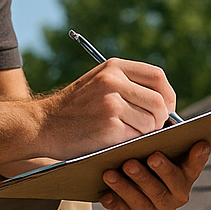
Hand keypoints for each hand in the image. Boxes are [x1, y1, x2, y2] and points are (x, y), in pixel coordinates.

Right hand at [39, 58, 175, 158]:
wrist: (42, 125)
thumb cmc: (74, 109)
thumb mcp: (98, 83)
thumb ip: (128, 84)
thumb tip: (166, 102)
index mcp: (113, 67)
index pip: (157, 76)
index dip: (168, 95)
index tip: (167, 109)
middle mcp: (113, 81)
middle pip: (159, 102)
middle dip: (160, 119)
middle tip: (150, 129)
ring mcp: (111, 103)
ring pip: (151, 122)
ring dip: (144, 133)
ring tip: (125, 134)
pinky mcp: (109, 126)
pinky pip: (137, 136)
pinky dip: (131, 142)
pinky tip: (114, 140)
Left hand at [99, 141, 209, 209]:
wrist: (135, 182)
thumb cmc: (149, 155)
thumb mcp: (159, 147)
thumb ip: (164, 139)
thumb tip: (157, 115)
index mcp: (186, 175)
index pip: (194, 166)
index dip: (198, 157)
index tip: (199, 144)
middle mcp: (177, 195)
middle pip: (165, 186)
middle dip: (151, 173)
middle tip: (136, 161)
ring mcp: (158, 209)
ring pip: (143, 200)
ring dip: (125, 187)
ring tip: (109, 174)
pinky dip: (115, 203)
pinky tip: (105, 196)